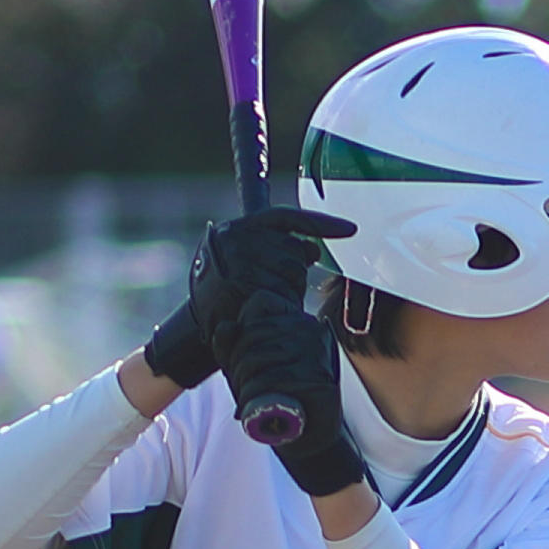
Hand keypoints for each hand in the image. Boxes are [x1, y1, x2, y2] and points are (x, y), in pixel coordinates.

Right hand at [139, 209, 349, 401]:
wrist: (196, 329)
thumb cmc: (227, 296)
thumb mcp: (243, 263)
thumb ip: (274, 249)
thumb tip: (311, 248)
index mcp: (236, 229)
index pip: (286, 218)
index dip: (321, 223)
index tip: (351, 231)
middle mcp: (234, 239)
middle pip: (294, 249)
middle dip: (293, 271)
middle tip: (270, 287)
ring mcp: (237, 262)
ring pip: (293, 271)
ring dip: (287, 290)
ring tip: (261, 300)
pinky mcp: (241, 287)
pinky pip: (284, 292)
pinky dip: (283, 304)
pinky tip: (264, 309)